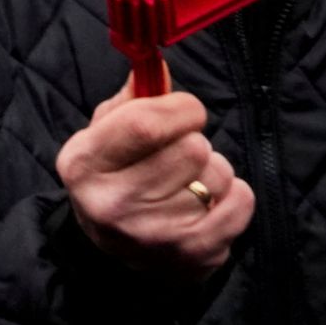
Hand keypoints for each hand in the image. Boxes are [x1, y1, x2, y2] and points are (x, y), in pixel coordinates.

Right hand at [56, 79, 253, 277]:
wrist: (111, 254)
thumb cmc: (113, 178)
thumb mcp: (103, 134)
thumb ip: (132, 99)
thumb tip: (160, 68)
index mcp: (84, 165)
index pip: (146, 124)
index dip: (179, 108)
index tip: (185, 110)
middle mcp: (114, 205)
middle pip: (191, 148)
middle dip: (193, 141)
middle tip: (178, 155)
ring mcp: (156, 236)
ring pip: (218, 173)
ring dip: (212, 171)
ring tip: (189, 183)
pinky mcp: (194, 256)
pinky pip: (241, 202)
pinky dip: (234, 195)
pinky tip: (210, 203)